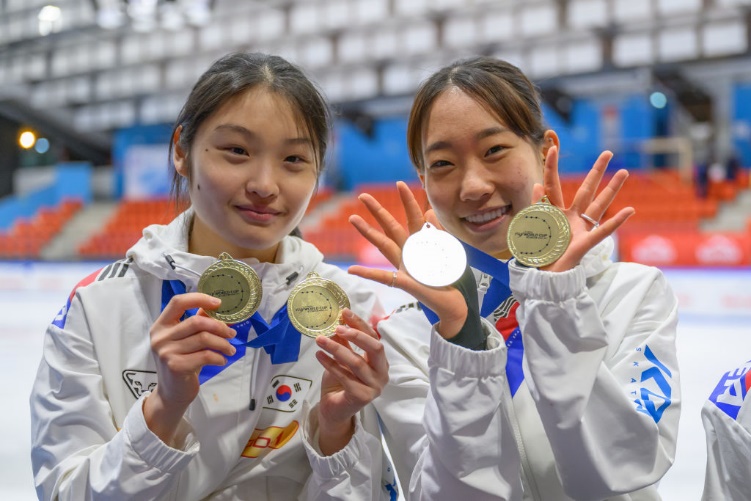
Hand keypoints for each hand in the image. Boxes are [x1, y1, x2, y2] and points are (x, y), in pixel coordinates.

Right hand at [143, 293, 235, 443]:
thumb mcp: (186, 340)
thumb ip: (198, 323)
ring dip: (223, 343)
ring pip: (204, 338)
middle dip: (219, 326)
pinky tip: (222, 360)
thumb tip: (221, 309)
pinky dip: (219, 357)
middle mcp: (160, 337)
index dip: (199, 299)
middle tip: (232, 333)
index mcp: (161, 325)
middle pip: (196, 322)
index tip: (218, 303)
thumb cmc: (182, 361)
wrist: (172, 393)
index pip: (178, 302)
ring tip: (230, 349)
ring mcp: (166, 352)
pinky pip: (205, 355)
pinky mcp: (175, 366)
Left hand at [315, 308, 387, 454]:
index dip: (360, 324)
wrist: (335, 410)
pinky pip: (345, 377)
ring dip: (337, 349)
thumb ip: (344, 342)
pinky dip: (331, 364)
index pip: (374, 337)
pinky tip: (319, 356)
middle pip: (375, 348)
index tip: (344, 312)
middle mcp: (382, 373)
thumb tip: (337, 320)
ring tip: (320, 340)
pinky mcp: (362, 397)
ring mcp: (374, 386)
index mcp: (380, 361)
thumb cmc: (341, 382)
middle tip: (337, 328)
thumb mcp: (342, 358)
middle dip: (357, 335)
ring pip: (357, 362)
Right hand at [348, 181, 468, 338]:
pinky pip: (383, 277)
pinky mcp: (404, 282)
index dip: (407, 201)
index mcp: (421, 245)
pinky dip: (366, 273)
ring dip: (367, 232)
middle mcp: (409, 253)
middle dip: (377, 211)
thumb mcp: (448, 252)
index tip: (399, 184)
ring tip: (353, 218)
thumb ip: (439, 232)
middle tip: (363, 196)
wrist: (455, 304)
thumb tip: (429, 211)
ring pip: (383, 245)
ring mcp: (404, 266)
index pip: (413, 218)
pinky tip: (352, 269)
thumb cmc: (450, 279)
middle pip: (391, 227)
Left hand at [537, 147, 634, 271]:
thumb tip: (538, 184)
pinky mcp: (584, 243)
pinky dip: (615, 221)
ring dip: (611, 189)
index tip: (552, 148)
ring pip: (598, 205)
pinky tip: (629, 210)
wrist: (544, 278)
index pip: (553, 185)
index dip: (551, 167)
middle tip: (608, 153)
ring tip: (624, 172)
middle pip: (585, 189)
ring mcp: (580, 228)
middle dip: (596, 171)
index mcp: (555, 212)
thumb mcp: (533, 227)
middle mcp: (570, 216)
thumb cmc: (540, 254)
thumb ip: (537, 206)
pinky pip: (602, 231)